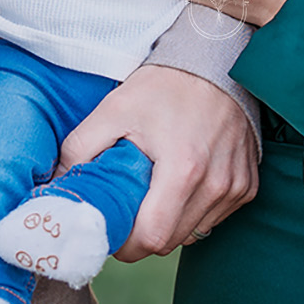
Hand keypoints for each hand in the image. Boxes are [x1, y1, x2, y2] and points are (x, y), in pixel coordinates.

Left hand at [57, 64, 257, 258]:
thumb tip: (56, 185)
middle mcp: (216, 184)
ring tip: (155, 191)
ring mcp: (236, 186)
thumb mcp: (114, 109)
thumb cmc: (164, 86)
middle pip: (171, 241)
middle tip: (127, 210)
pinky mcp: (247, 185)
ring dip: (169, 223)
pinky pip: (213, 218)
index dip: (126, 243)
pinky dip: (193, 211)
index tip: (112, 228)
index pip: (152, 238)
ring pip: (192, 233)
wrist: (215, 60)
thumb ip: (80, 149)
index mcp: (183, 169)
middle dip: (143, 234)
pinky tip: (182, 183)